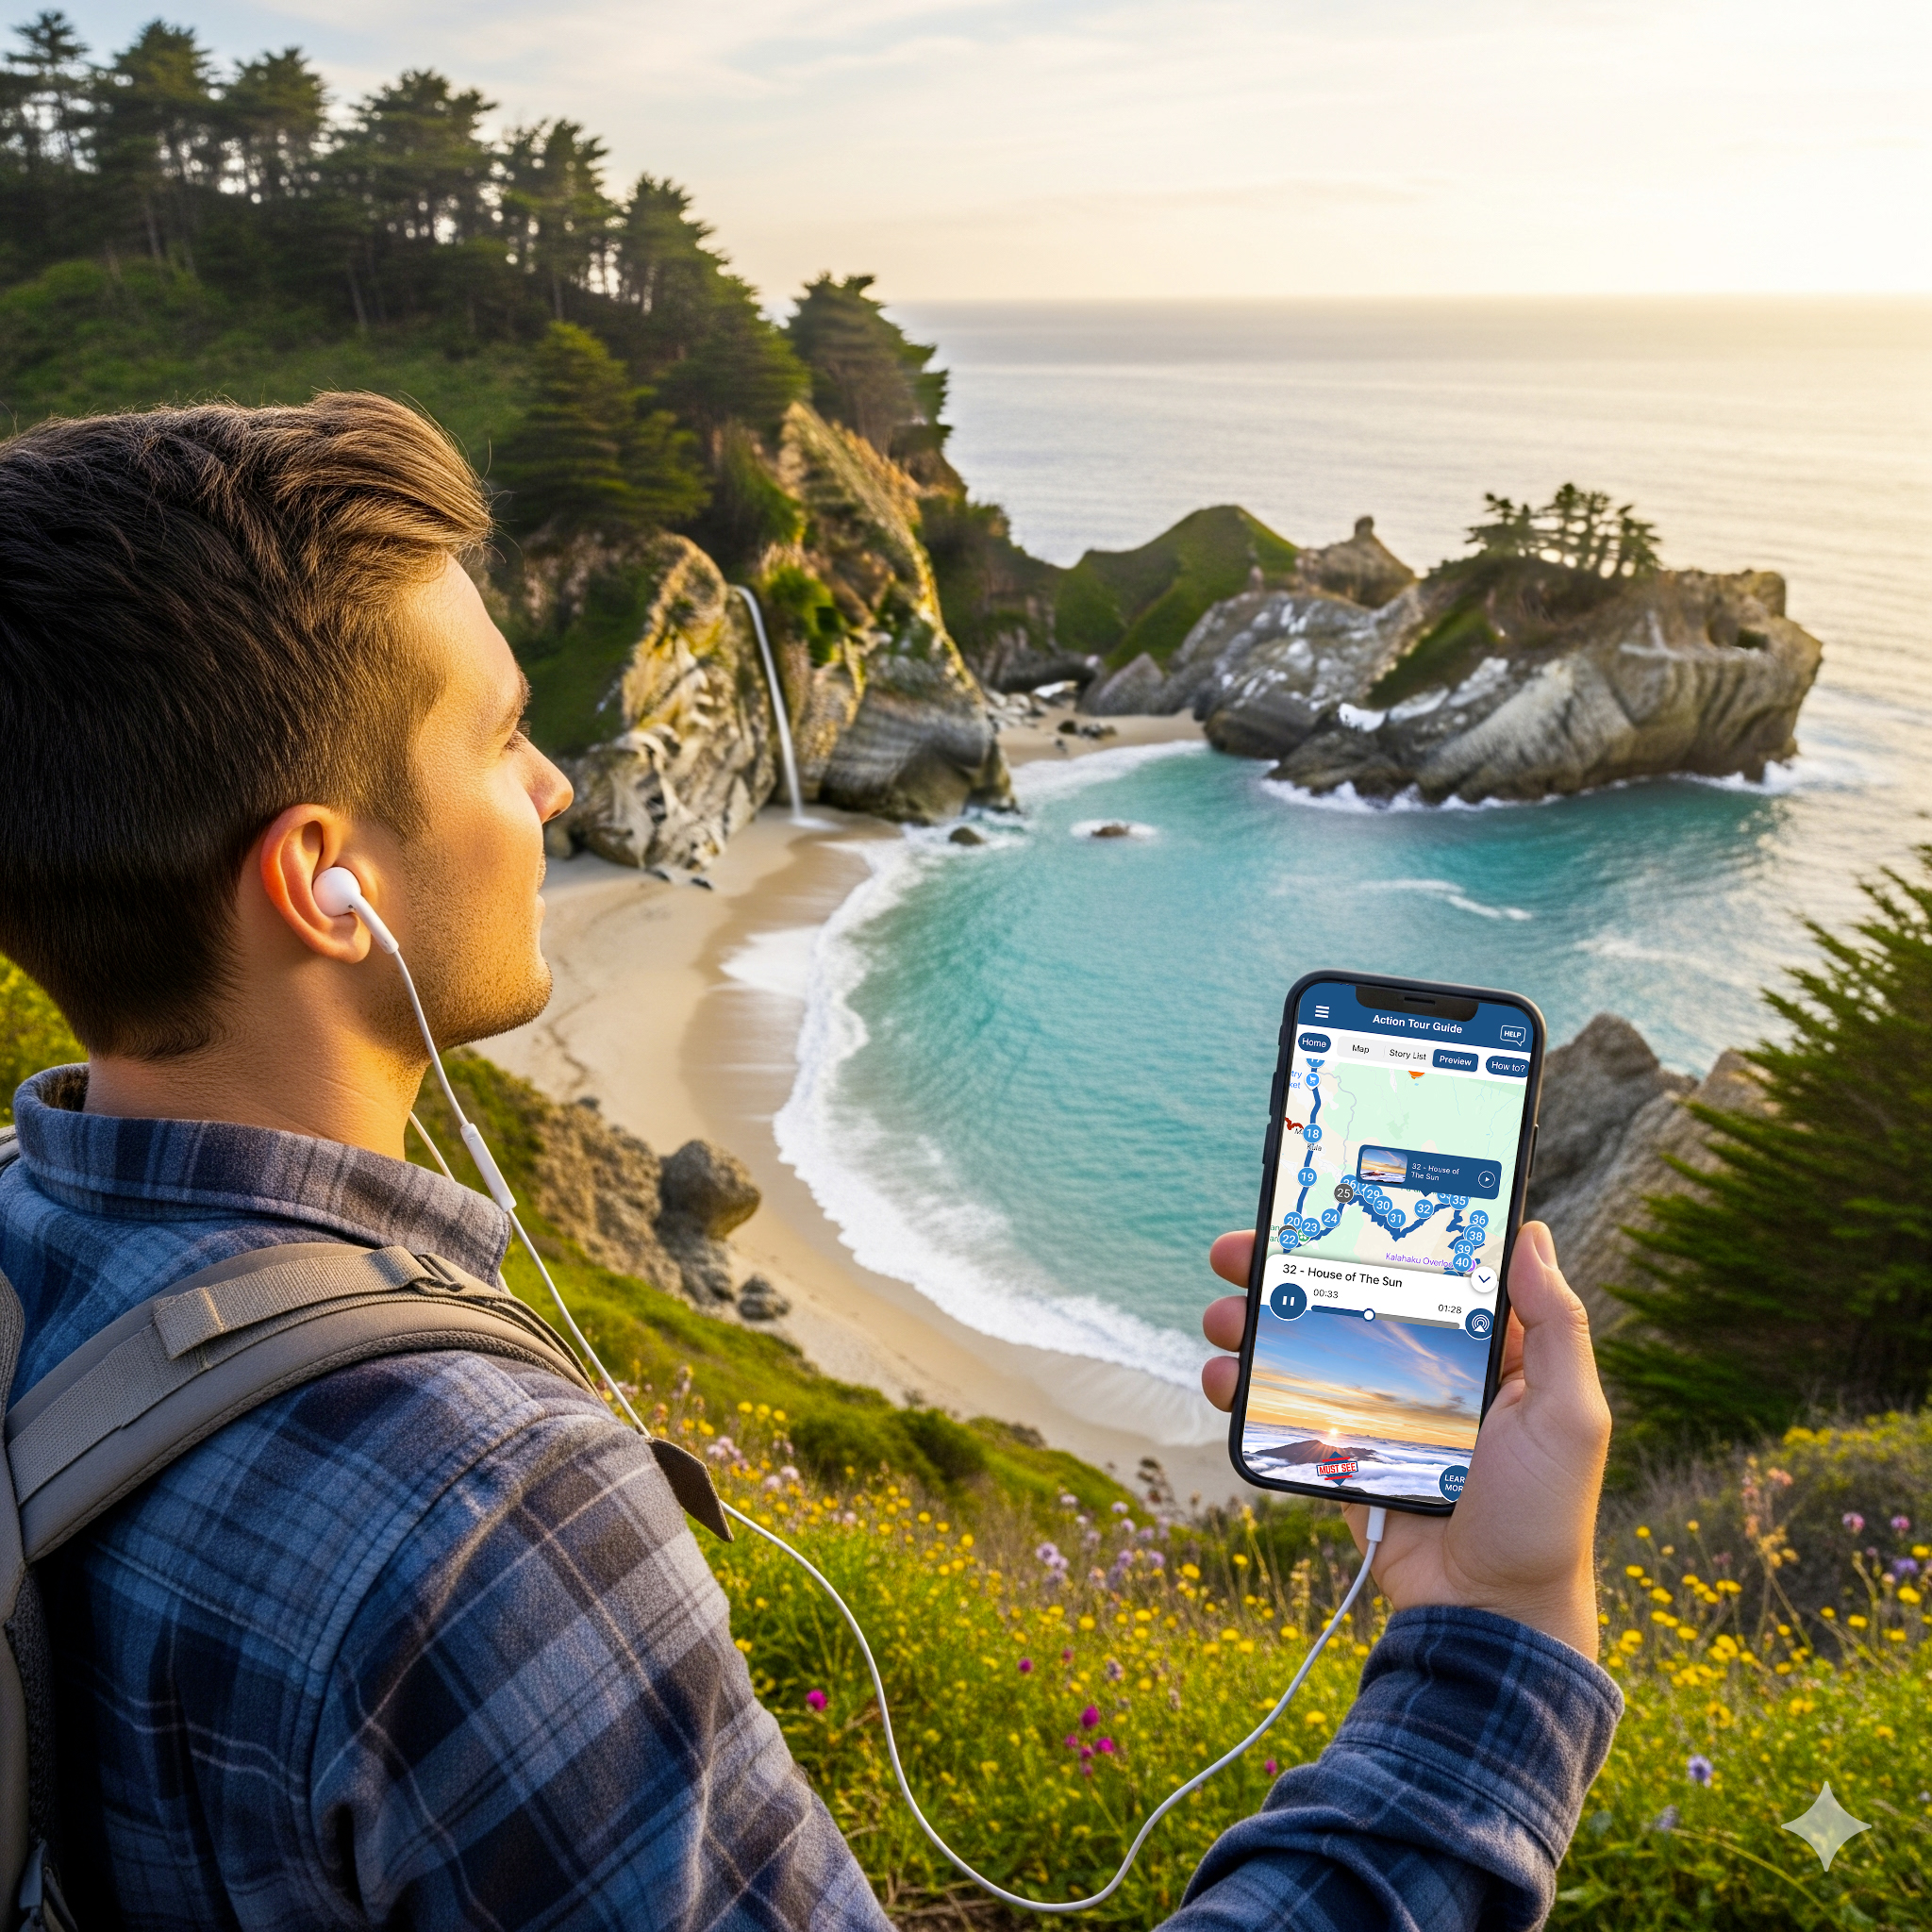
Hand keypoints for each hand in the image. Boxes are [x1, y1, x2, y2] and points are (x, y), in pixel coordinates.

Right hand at [1199, 1221, 1610, 1658]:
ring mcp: (1376, 1410)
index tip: (1328, 1197)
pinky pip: (1283, 1407)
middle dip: (1284, 1267)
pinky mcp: (1341, 1452)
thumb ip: (1558, 1326)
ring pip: (1302, 1344)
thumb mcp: (1571, 1417)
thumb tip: (1533, 1233)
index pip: (1423, 1268)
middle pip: (1345, 1296)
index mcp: (1484, 1348)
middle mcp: (1425, 1369)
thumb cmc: (1543, 1517)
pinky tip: (1223, 1375)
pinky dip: (1244, 1386)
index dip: (1374, 1230)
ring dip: (1252, 1320)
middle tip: (1240, 1249)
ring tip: (1222, 1315)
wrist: (1488, 1615)